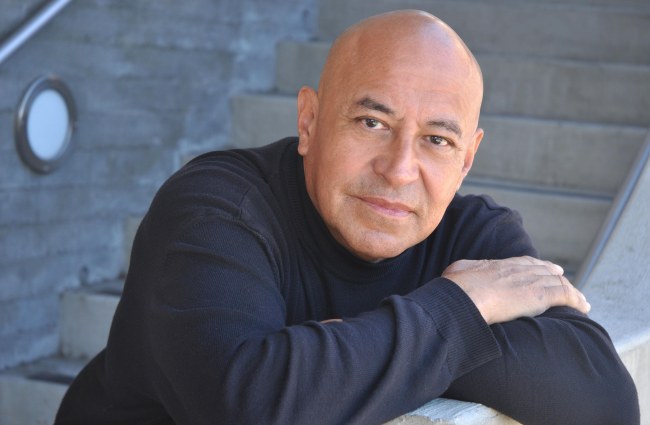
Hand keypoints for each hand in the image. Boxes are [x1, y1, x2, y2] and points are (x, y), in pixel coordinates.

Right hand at [443, 256, 590, 324]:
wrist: (463, 298)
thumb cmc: (456, 289)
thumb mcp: (456, 271)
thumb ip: (463, 269)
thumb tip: (456, 271)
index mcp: (499, 265)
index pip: (524, 262)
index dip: (537, 265)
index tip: (547, 267)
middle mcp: (517, 269)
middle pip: (544, 270)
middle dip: (556, 274)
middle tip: (564, 278)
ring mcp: (530, 281)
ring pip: (558, 282)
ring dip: (570, 290)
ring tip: (579, 300)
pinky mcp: (540, 294)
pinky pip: (566, 295)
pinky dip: (577, 300)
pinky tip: (584, 307)